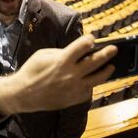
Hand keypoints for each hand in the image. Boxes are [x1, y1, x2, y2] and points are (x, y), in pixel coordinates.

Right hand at [0, 34, 116, 115]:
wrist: (23, 94)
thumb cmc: (32, 71)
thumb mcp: (43, 55)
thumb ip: (62, 52)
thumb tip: (77, 52)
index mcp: (62, 60)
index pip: (83, 46)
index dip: (89, 40)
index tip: (92, 39)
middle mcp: (71, 74)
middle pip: (96, 61)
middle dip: (107, 53)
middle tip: (114, 49)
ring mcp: (74, 88)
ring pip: (98, 78)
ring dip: (106, 70)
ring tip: (111, 66)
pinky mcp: (74, 99)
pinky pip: (88, 90)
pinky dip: (90, 84)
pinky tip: (91, 80)